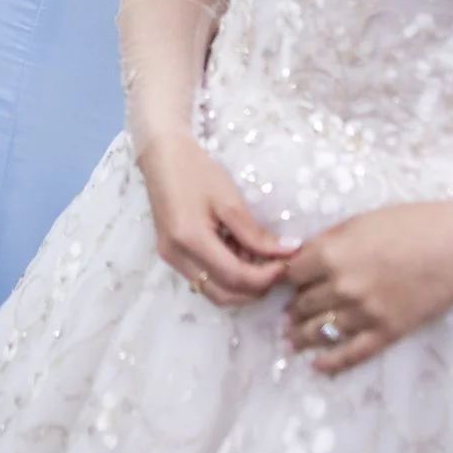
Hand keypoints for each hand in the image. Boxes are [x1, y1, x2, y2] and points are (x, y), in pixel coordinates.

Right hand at [137, 134, 297, 305]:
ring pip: (213, 292)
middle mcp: (177, 256)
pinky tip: (238, 253)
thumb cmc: (197, 171)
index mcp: (190, 239)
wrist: (163, 157)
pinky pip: (204, 279)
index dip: (265, 277)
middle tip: (277, 268)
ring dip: (241, 284)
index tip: (287, 264)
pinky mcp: (172, 256)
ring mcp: (171, 259)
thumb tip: (289, 252)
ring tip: (257, 258)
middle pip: (223, 295)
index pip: (235, 277)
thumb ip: (257, 234)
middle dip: (255, 289)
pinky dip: (226, 275)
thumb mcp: (230, 199)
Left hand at [282, 199, 452, 374]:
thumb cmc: (411, 223)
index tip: (289, 282)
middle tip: (288, 312)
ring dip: (301, 336)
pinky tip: (316, 365)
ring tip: (291, 340)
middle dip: (294, 307)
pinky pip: (351, 353)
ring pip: (320, 330)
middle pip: (303, 304)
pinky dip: (330, 363)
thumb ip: (327, 242)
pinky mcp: (387, 332)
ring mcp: (364, 313)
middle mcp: (342, 286)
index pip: (292, 274)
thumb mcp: (359, 221)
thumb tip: (301, 260)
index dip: (288, 278)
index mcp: (331, 254)